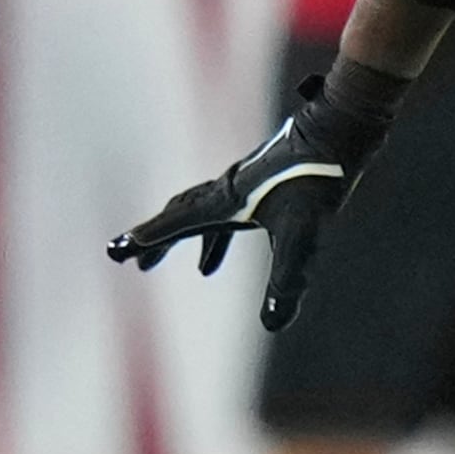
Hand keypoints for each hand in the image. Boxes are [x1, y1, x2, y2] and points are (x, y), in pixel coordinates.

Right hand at [107, 70, 401, 329]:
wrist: (340, 129)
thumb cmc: (319, 179)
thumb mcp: (304, 235)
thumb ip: (287, 280)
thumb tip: (273, 324)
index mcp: (226, 201)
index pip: (176, 224)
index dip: (146, 239)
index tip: (114, 251)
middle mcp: (228, 189)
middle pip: (181, 214)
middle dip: (158, 238)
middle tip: (135, 260)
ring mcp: (245, 183)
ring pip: (205, 211)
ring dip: (192, 238)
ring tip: (202, 270)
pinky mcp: (266, 180)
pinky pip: (230, 209)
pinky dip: (223, 232)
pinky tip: (232, 249)